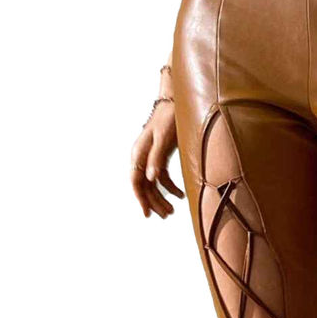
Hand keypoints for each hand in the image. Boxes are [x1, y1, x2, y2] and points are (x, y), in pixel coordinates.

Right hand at [130, 99, 184, 218]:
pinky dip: (170, 187)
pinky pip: (162, 177)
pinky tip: (180, 196)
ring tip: (172, 212)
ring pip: (153, 183)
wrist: (176, 101)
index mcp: (139, 153)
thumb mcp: (165, 139)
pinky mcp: (161, 156)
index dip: (141, 198)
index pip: (136, 181)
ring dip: (162, 198)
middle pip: (145, 185)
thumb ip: (157, 159)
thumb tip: (152, 179)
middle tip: (166, 216)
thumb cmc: (169, 118)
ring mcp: (151, 157)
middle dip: (154, 202)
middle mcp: (142, 157)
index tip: (147, 214)